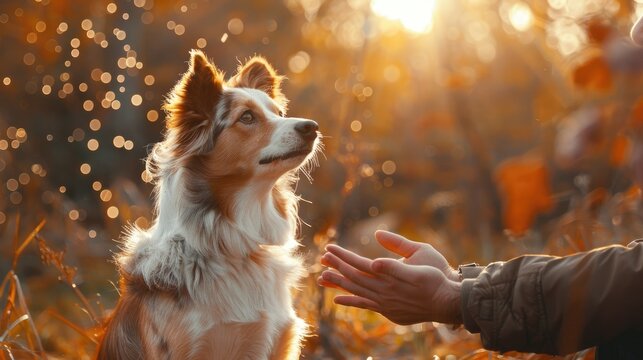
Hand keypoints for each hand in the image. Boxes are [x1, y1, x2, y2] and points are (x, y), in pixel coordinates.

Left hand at [318, 231, 462, 324]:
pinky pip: (363, 305)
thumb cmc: (436, 276)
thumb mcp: (421, 257)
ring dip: (339, 283)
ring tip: (323, 277)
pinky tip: (337, 299)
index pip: (359, 264)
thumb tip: (374, 260)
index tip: (330, 248)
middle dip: (337, 266)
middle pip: (354, 278)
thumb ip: (397, 256)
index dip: (343, 256)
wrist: (447, 302)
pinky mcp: (387, 311)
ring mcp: (384, 304)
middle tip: (322, 257)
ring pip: (356, 292)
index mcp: (389, 276)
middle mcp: (383, 292)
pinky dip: (350, 301)